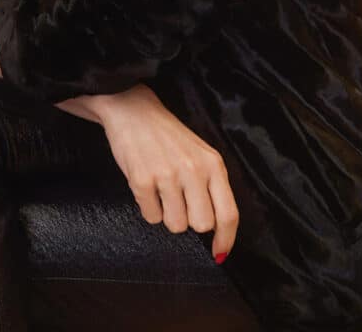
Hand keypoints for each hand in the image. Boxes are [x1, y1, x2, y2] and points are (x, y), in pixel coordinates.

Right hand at [98, 84, 238, 261]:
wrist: (133, 110)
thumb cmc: (168, 136)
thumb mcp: (200, 153)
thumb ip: (212, 186)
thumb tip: (218, 230)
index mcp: (213, 164)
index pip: (228, 213)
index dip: (225, 239)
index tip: (219, 253)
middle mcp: (193, 170)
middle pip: (201, 224)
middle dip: (190, 220)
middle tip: (180, 200)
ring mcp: (167, 175)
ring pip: (175, 225)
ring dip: (167, 214)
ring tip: (162, 190)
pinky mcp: (142, 179)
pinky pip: (151, 217)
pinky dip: (148, 207)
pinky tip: (147, 185)